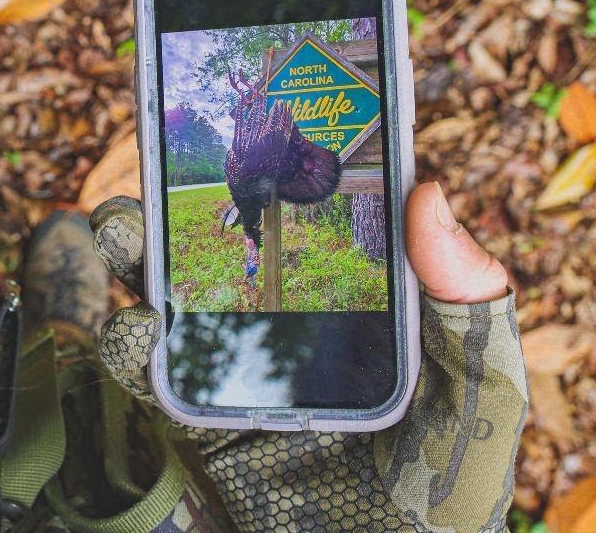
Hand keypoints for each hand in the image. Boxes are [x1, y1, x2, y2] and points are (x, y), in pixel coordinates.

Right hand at [90, 183, 526, 531]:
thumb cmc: (434, 507)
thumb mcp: (473, 406)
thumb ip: (464, 309)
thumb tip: (430, 190)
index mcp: (359, 308)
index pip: (319, 218)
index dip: (287, 160)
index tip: (259, 103)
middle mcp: (287, 324)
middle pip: (222, 240)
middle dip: (183, 194)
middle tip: (165, 161)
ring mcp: (231, 367)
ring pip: (165, 286)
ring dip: (132, 246)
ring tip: (124, 225)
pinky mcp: (186, 414)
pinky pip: (139, 364)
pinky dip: (122, 334)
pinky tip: (137, 328)